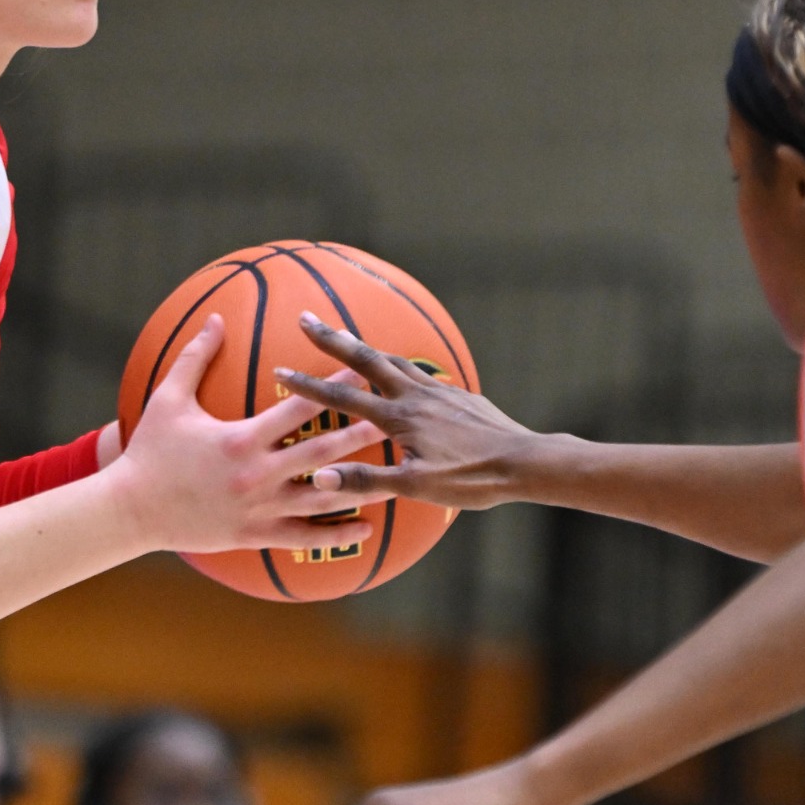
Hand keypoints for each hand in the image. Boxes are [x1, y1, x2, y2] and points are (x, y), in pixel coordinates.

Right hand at [115, 315, 390, 553]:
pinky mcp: (255, 534)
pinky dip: (337, 534)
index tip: (363, 374)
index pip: (299, 408)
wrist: (129, 510)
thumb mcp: (168, 399)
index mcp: (242, 438)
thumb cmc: (148, 451)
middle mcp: (257, 474)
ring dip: (361, 486)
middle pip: (322, 451)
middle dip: (362, 435)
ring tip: (397, 478)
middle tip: (397, 422)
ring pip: (322, 497)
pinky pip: (304, 536)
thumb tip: (214, 317)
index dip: (333, 389)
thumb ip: (196, 357)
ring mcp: (259, 507)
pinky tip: (366, 528)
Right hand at [274, 313, 542, 510]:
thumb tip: (321, 477)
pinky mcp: (458, 395)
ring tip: (346, 338)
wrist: (523, 462)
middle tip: (306, 318)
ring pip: (394, 361)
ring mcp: (439, 391)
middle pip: (367, 359)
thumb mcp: (417, 487)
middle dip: (333, 338)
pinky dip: (399, 366)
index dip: (309, 385)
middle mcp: (416, 396)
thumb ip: (368, 480)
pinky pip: (420, 373)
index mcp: (401, 418)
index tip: (280, 370)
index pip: (344, 398)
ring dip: (365, 348)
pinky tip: (402, 372)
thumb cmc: (472, 479)